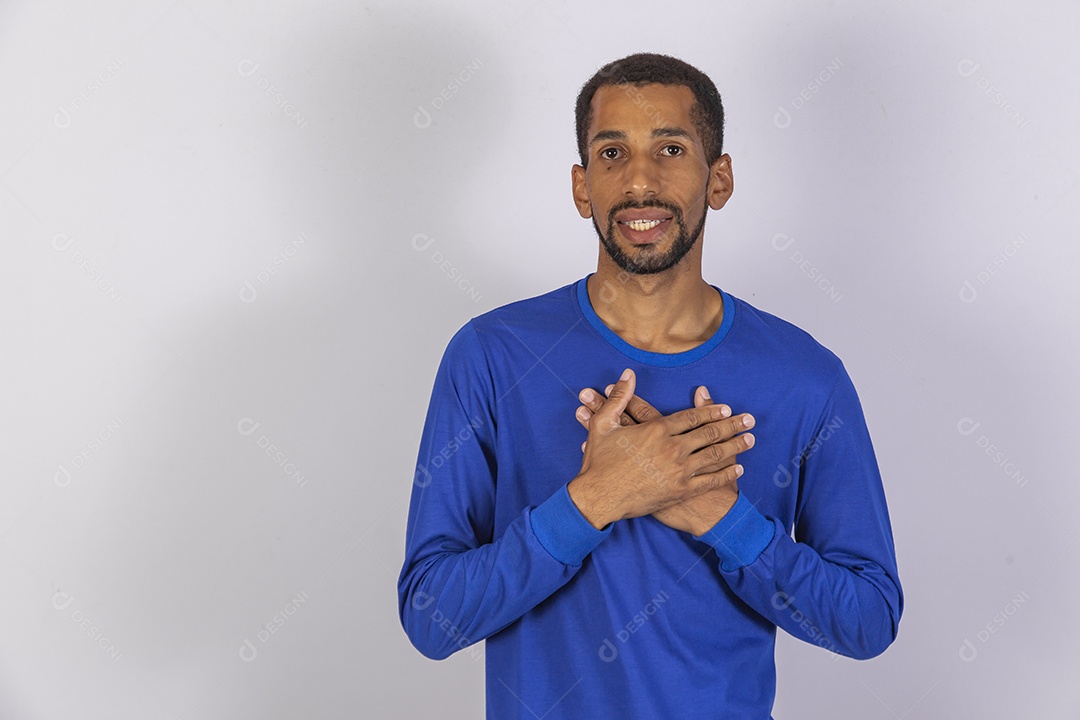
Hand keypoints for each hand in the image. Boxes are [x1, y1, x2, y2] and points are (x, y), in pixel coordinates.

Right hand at [574, 379, 754, 535]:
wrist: (598, 497)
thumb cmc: (599, 461)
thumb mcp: (603, 424)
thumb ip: (619, 398)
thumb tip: (628, 374)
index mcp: (657, 430)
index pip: (692, 416)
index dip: (712, 411)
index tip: (727, 408)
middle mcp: (673, 448)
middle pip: (710, 433)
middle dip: (733, 425)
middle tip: (750, 419)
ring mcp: (679, 471)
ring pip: (715, 455)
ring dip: (736, 446)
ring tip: (751, 439)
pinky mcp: (680, 491)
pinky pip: (710, 481)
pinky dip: (726, 474)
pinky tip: (738, 468)